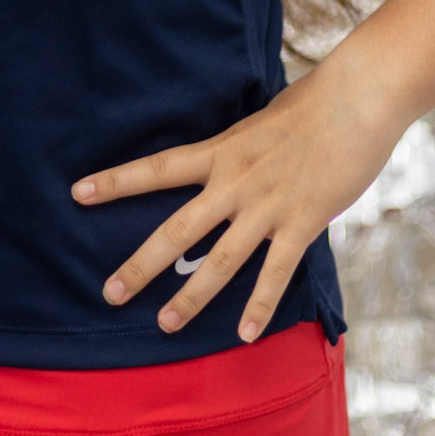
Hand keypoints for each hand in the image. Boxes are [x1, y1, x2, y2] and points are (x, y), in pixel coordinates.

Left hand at [70, 59, 401, 339]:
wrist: (357, 100)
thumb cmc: (310, 105)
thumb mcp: (256, 123)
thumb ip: (235, 151)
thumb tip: (219, 164)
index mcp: (220, 151)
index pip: (157, 168)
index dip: (116, 182)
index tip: (77, 194)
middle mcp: (235, 181)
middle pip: (177, 228)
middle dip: (140, 264)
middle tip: (109, 293)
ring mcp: (267, 205)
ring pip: (220, 260)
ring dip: (191, 297)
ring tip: (164, 324)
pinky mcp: (303, 222)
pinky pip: (275, 272)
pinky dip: (259, 306)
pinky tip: (245, 335)